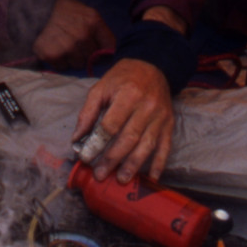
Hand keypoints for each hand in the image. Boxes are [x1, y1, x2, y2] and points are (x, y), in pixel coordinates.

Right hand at [32, 0, 114, 67]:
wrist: (36, 8)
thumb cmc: (64, 11)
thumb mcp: (86, 13)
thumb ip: (98, 31)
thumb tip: (108, 54)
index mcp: (93, 21)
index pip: (109, 46)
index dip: (104, 51)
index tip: (98, 50)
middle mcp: (82, 35)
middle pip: (93, 58)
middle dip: (85, 54)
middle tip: (74, 43)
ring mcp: (67, 47)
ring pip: (78, 65)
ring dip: (72, 59)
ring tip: (63, 46)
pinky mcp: (52, 55)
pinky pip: (62, 68)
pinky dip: (58, 61)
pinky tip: (54, 49)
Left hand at [73, 59, 174, 183]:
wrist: (153, 67)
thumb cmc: (123, 78)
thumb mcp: (101, 87)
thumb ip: (88, 112)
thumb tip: (77, 139)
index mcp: (128, 95)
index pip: (110, 125)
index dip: (97, 143)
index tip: (86, 157)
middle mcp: (146, 107)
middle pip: (128, 138)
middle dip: (113, 159)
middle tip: (100, 174)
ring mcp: (160, 117)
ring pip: (147, 145)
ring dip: (133, 165)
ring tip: (121, 180)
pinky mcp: (169, 124)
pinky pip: (165, 146)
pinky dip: (159, 164)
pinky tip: (152, 178)